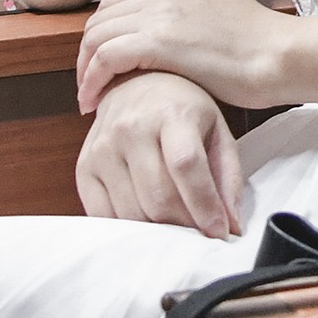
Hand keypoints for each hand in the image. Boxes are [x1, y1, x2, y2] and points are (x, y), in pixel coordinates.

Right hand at [75, 69, 243, 234]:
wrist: (135, 85)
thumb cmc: (180, 109)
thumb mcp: (216, 130)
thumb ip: (228, 176)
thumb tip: (232, 225)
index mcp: (171, 113)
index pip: (185, 165)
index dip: (204, 205)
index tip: (218, 232)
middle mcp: (131, 128)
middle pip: (158, 196)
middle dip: (185, 224)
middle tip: (199, 231)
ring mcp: (103, 148)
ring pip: (132, 211)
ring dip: (159, 229)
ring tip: (176, 223)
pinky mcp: (85, 166)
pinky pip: (103, 215)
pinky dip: (129, 226)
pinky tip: (147, 219)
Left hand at [76, 0, 310, 112]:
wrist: (282, 54)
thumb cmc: (261, 46)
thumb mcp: (217, 14)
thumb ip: (188, 17)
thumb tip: (175, 36)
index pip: (117, 3)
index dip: (103, 35)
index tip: (102, 63)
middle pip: (100, 18)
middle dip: (88, 52)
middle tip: (91, 84)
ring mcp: (157, 13)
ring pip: (95, 37)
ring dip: (85, 69)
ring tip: (89, 97)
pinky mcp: (157, 41)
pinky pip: (103, 58)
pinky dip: (91, 80)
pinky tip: (93, 101)